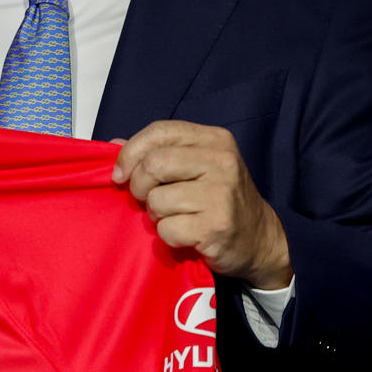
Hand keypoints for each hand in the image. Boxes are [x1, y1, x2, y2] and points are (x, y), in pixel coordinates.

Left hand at [110, 120, 290, 288]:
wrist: (259, 240)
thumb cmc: (218, 200)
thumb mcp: (196, 167)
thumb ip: (157, 152)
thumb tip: (113, 145)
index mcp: (215, 140)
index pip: (159, 131)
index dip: (130, 152)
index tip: (120, 174)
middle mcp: (222, 162)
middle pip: (153, 164)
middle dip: (139, 186)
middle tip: (148, 200)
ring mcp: (221, 194)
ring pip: (157, 199)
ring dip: (156, 214)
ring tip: (175, 217)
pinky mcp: (216, 226)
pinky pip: (167, 229)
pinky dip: (167, 236)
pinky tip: (186, 235)